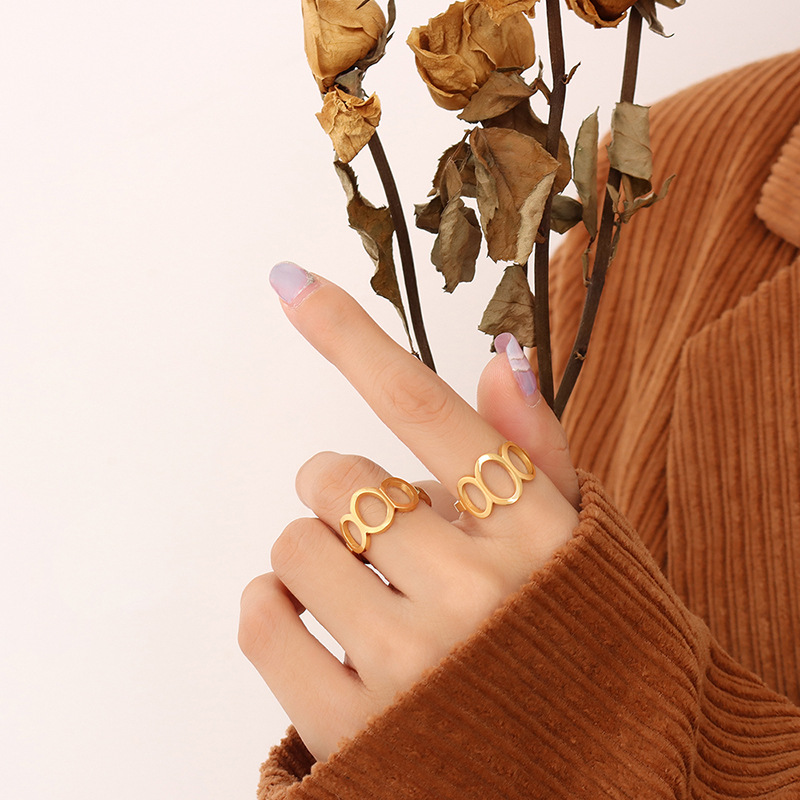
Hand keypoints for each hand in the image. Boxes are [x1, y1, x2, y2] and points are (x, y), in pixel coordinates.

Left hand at [239, 263, 579, 761]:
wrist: (588, 780)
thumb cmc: (571, 643)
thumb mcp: (577, 546)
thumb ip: (538, 452)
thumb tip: (502, 356)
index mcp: (534, 529)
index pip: (420, 404)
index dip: (347, 334)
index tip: (288, 282)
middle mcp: (476, 589)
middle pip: (336, 477)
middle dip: (346, 493)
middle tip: (387, 535)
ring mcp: (414, 661)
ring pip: (294, 546)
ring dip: (315, 556)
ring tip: (368, 593)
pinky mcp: (356, 728)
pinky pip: (263, 621)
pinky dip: (270, 609)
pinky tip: (311, 624)